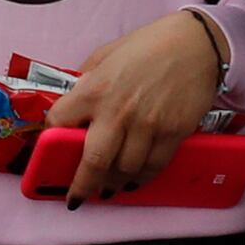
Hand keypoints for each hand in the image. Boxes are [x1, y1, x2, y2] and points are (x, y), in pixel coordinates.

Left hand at [45, 10, 230, 201]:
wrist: (195, 45)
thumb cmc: (147, 45)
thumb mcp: (104, 55)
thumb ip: (86, 80)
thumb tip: (73, 99)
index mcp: (93, 89)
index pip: (60, 122)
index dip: (50, 138)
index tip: (49, 150)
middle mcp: (118, 112)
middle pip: (94, 161)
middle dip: (82, 185)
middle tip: (76, 198)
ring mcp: (148, 126)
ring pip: (126, 169)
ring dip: (113, 183)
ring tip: (106, 187)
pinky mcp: (174, 134)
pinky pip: (154, 166)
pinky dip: (141, 178)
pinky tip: (133, 181)